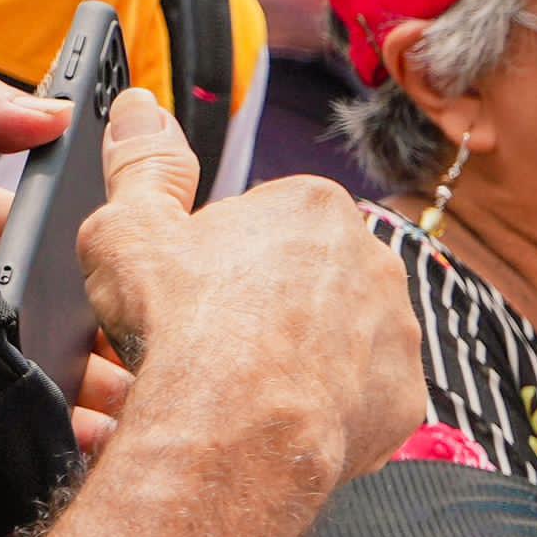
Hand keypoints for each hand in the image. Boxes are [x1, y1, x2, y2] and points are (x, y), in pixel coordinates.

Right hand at [74, 92, 424, 482]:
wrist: (235, 426)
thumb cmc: (186, 326)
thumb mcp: (131, 229)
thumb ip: (142, 164)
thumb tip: (139, 110)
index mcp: (313, 207)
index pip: (267, 223)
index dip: (219, 262)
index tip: (194, 293)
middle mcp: (372, 259)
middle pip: (308, 280)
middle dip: (266, 307)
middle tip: (215, 344)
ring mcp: (397, 329)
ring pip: (342, 338)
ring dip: (302, 356)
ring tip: (247, 388)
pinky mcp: (404, 394)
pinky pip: (365, 396)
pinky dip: (328, 407)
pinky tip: (283, 417)